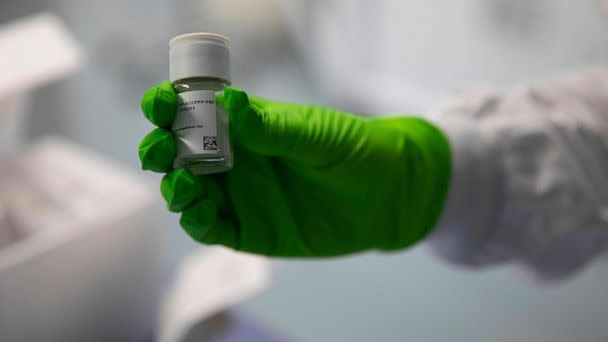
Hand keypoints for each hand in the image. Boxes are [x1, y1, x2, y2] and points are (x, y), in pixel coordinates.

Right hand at [138, 81, 450, 256]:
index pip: (196, 113)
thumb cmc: (354, 151)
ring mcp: (239, 196)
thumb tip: (230, 101)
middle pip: (181, 154)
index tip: (158, 104)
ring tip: (181, 186)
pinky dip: (197, 222)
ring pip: (189, 193)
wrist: (387, 196)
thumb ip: (273, 127)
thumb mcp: (316, 134)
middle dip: (161, 150)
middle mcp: (234, 160)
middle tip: (159, 151)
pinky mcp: (249, 231)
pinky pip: (212, 229)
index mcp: (245, 127)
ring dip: (175, 189)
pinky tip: (197, 214)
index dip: (171, 106)